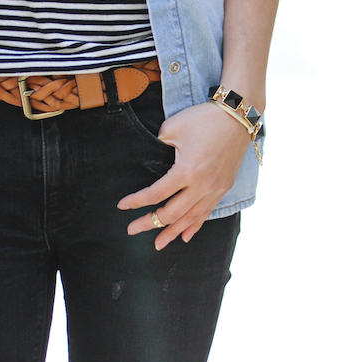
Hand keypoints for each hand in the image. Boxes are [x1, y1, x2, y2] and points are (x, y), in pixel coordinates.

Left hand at [117, 101, 250, 248]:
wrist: (238, 117)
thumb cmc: (204, 119)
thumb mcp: (173, 127)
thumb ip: (159, 144)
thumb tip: (154, 154)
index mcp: (186, 171)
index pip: (156, 194)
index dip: (136, 202)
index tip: (122, 206)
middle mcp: (201, 186)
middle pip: (171, 213)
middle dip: (149, 223)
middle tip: (132, 230)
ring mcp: (214, 189)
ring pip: (190, 219)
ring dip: (172, 232)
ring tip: (158, 244)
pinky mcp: (224, 187)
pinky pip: (207, 212)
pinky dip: (195, 226)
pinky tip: (185, 237)